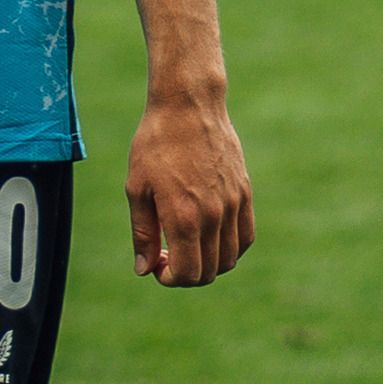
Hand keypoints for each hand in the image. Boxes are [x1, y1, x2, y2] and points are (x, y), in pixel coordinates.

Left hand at [126, 80, 253, 288]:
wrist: (188, 105)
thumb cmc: (155, 143)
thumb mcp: (137, 188)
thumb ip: (143, 233)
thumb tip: (144, 269)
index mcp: (184, 217)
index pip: (187, 274)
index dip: (169, 278)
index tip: (156, 265)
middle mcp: (214, 216)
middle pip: (210, 272)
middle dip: (186, 274)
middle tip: (168, 256)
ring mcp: (233, 204)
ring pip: (230, 258)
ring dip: (209, 264)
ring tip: (188, 246)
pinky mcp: (244, 192)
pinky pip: (246, 236)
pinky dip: (231, 247)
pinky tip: (210, 235)